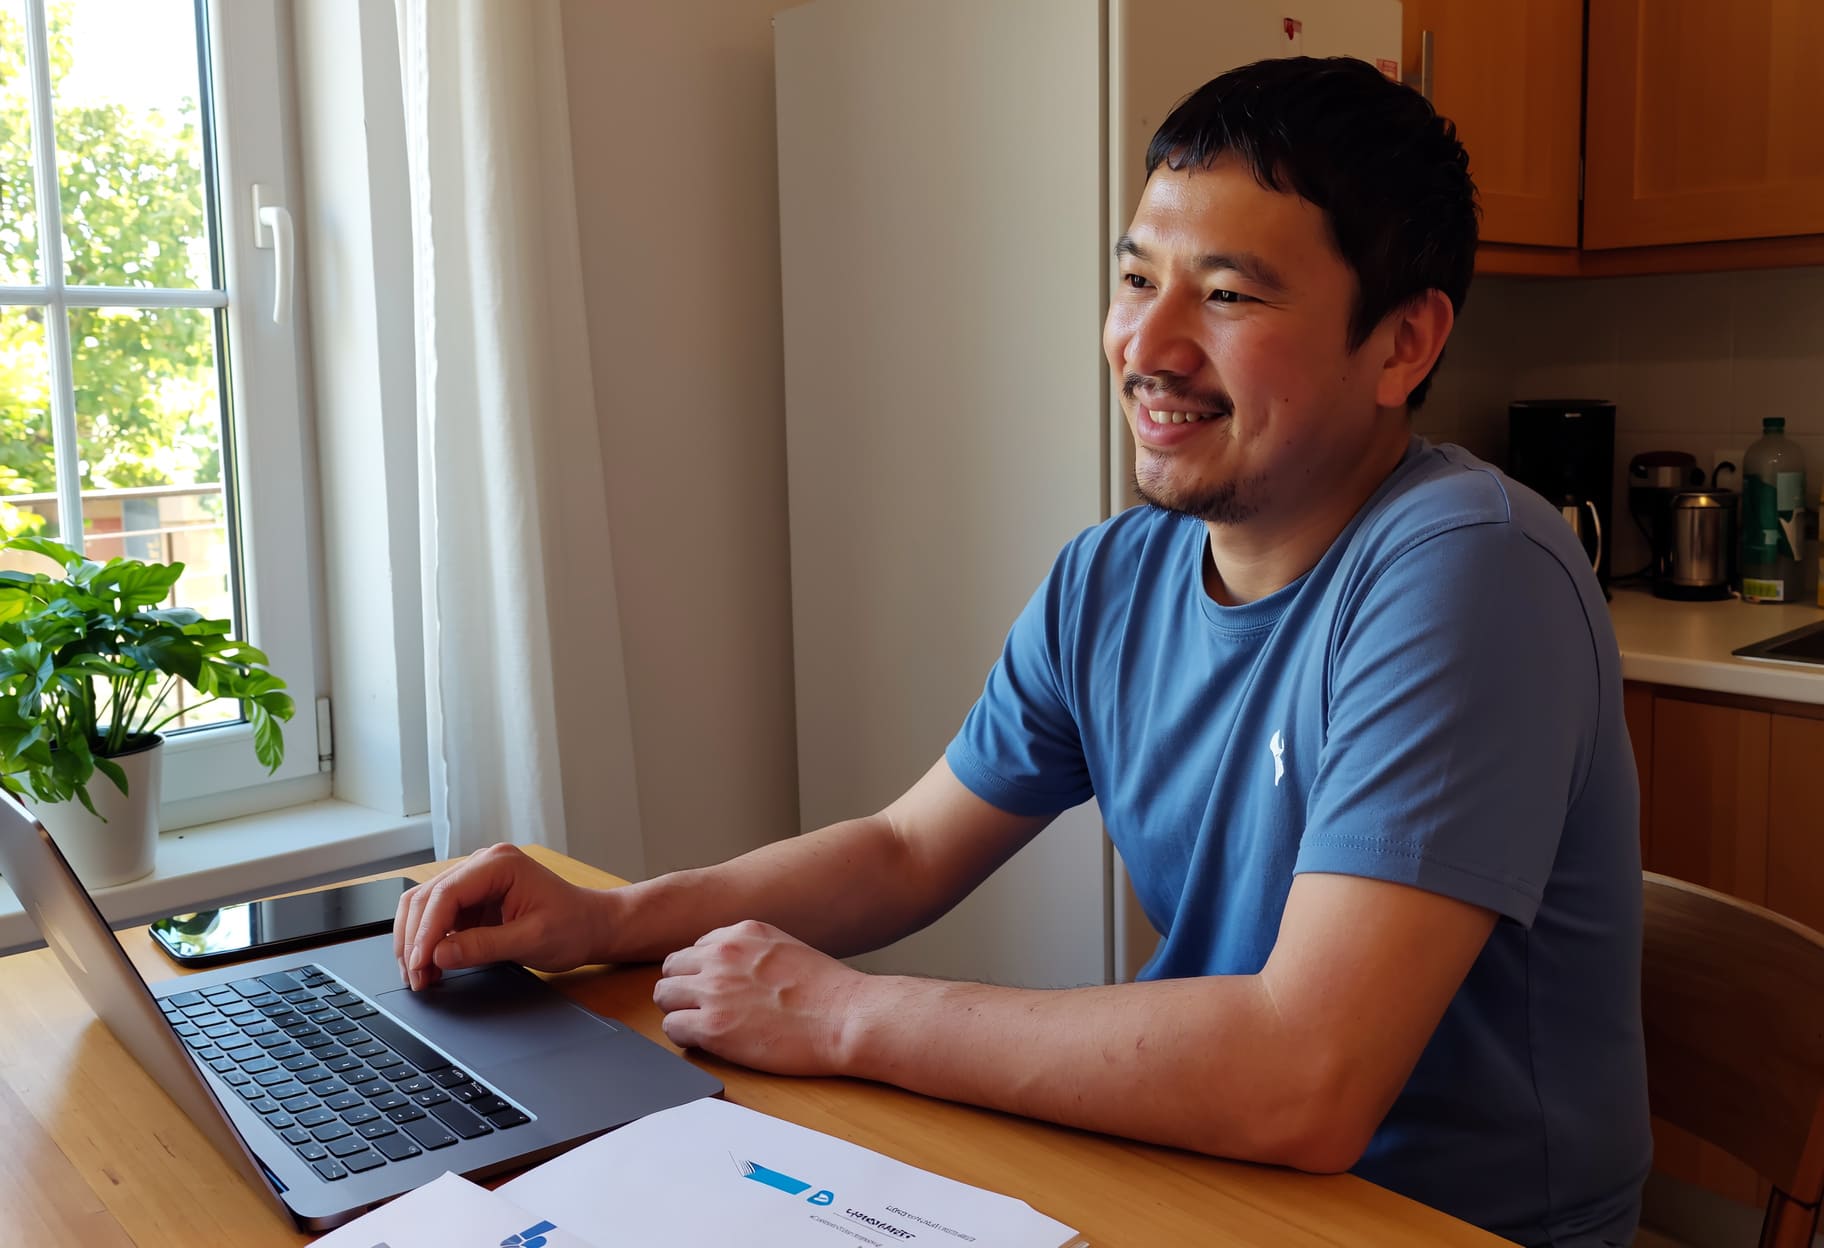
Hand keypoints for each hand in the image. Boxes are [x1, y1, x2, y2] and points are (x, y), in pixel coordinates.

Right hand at [395, 843, 603, 989]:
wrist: (591, 926)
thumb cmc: (572, 926)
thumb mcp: (531, 940)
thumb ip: (483, 946)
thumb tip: (438, 954)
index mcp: (500, 864)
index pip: (447, 893)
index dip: (426, 931)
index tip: (419, 964)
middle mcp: (483, 864)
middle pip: (427, 897)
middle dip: (415, 939)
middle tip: (415, 977)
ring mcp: (476, 880)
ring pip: (425, 906)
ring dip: (416, 941)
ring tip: (419, 976)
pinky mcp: (473, 899)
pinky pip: (439, 917)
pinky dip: (429, 942)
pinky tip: (430, 966)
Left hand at [653, 920, 867, 1076]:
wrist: (846, 1018)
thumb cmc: (828, 992)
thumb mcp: (787, 949)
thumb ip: (753, 953)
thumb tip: (734, 971)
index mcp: (742, 932)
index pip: (697, 947)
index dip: (703, 971)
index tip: (714, 987)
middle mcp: (722, 954)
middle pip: (672, 967)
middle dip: (684, 987)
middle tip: (703, 1008)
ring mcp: (714, 989)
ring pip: (665, 995)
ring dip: (679, 1010)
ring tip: (704, 1025)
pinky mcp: (712, 1025)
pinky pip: (672, 1027)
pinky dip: (684, 1035)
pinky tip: (708, 1041)